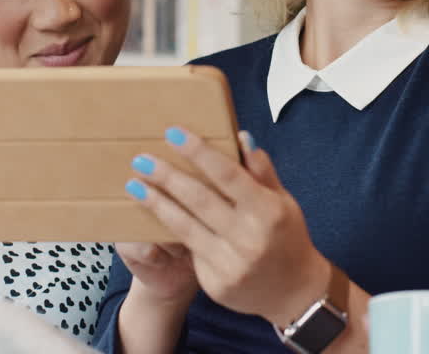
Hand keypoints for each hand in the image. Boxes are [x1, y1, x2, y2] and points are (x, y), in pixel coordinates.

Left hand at [126, 129, 330, 326]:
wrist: (294, 294)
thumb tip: (240, 137)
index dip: (199, 153)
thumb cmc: (287, 238)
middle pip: (199, 199)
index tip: (174, 134)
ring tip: (134, 184)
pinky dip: (171, 230)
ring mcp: (231, 264)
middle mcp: (249, 238)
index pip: (228, 175)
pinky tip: (155, 214)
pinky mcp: (216, 283)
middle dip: (166, 176)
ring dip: (156, 203)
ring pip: (185, 226)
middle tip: (141, 159)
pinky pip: (190, 250)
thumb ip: (261, 171)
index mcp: (268, 211)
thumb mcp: (283, 202)